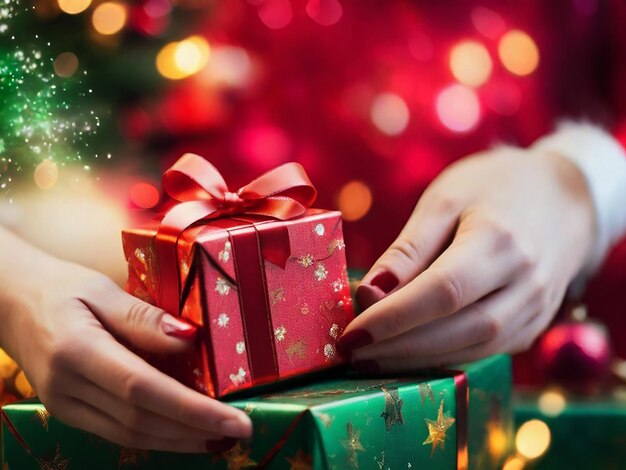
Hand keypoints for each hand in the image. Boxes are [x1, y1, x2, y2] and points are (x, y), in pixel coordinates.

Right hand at [0, 254, 251, 452]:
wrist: (9, 301)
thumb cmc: (60, 287)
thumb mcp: (102, 290)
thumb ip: (143, 318)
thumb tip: (190, 340)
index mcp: (76, 350)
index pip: (144, 389)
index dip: (193, 410)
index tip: (234, 420)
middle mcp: (68, 387)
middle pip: (140, 420)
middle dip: (194, 431)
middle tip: (239, 432)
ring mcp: (64, 405)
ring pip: (130, 435)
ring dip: (178, 441)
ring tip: (219, 439)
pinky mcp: (68, 411)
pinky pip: (118, 431)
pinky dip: (156, 436)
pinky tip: (183, 433)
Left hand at [337, 148, 594, 371]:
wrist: (567, 198)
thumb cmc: (495, 188)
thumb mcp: (446, 200)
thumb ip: (409, 249)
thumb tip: (368, 294)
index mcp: (499, 241)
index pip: (442, 292)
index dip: (393, 319)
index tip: (350, 335)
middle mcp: (526, 282)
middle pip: (457, 329)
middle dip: (398, 347)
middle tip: (352, 353)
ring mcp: (536, 309)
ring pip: (472, 348)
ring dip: (417, 360)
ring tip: (372, 359)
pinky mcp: (534, 324)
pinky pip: (486, 350)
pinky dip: (444, 356)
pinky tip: (409, 355)